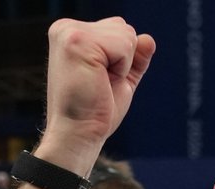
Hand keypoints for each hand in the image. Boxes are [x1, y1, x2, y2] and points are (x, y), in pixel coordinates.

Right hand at [41, 18, 154, 159]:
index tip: (98, 80)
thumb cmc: (94, 111)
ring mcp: (70, 32)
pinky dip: (121, 68)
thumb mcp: (120, 79)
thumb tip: (148, 39)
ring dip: (122, 65)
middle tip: (99, 84)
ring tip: (98, 83)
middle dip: (123, 60)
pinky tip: (99, 81)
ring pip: (127, 34)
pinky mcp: (79, 41)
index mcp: (70, 33)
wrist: (79, 134)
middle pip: (124, 28)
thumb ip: (134, 57)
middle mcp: (66, 28)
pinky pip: (125, 45)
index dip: (120, 60)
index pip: (118, 29)